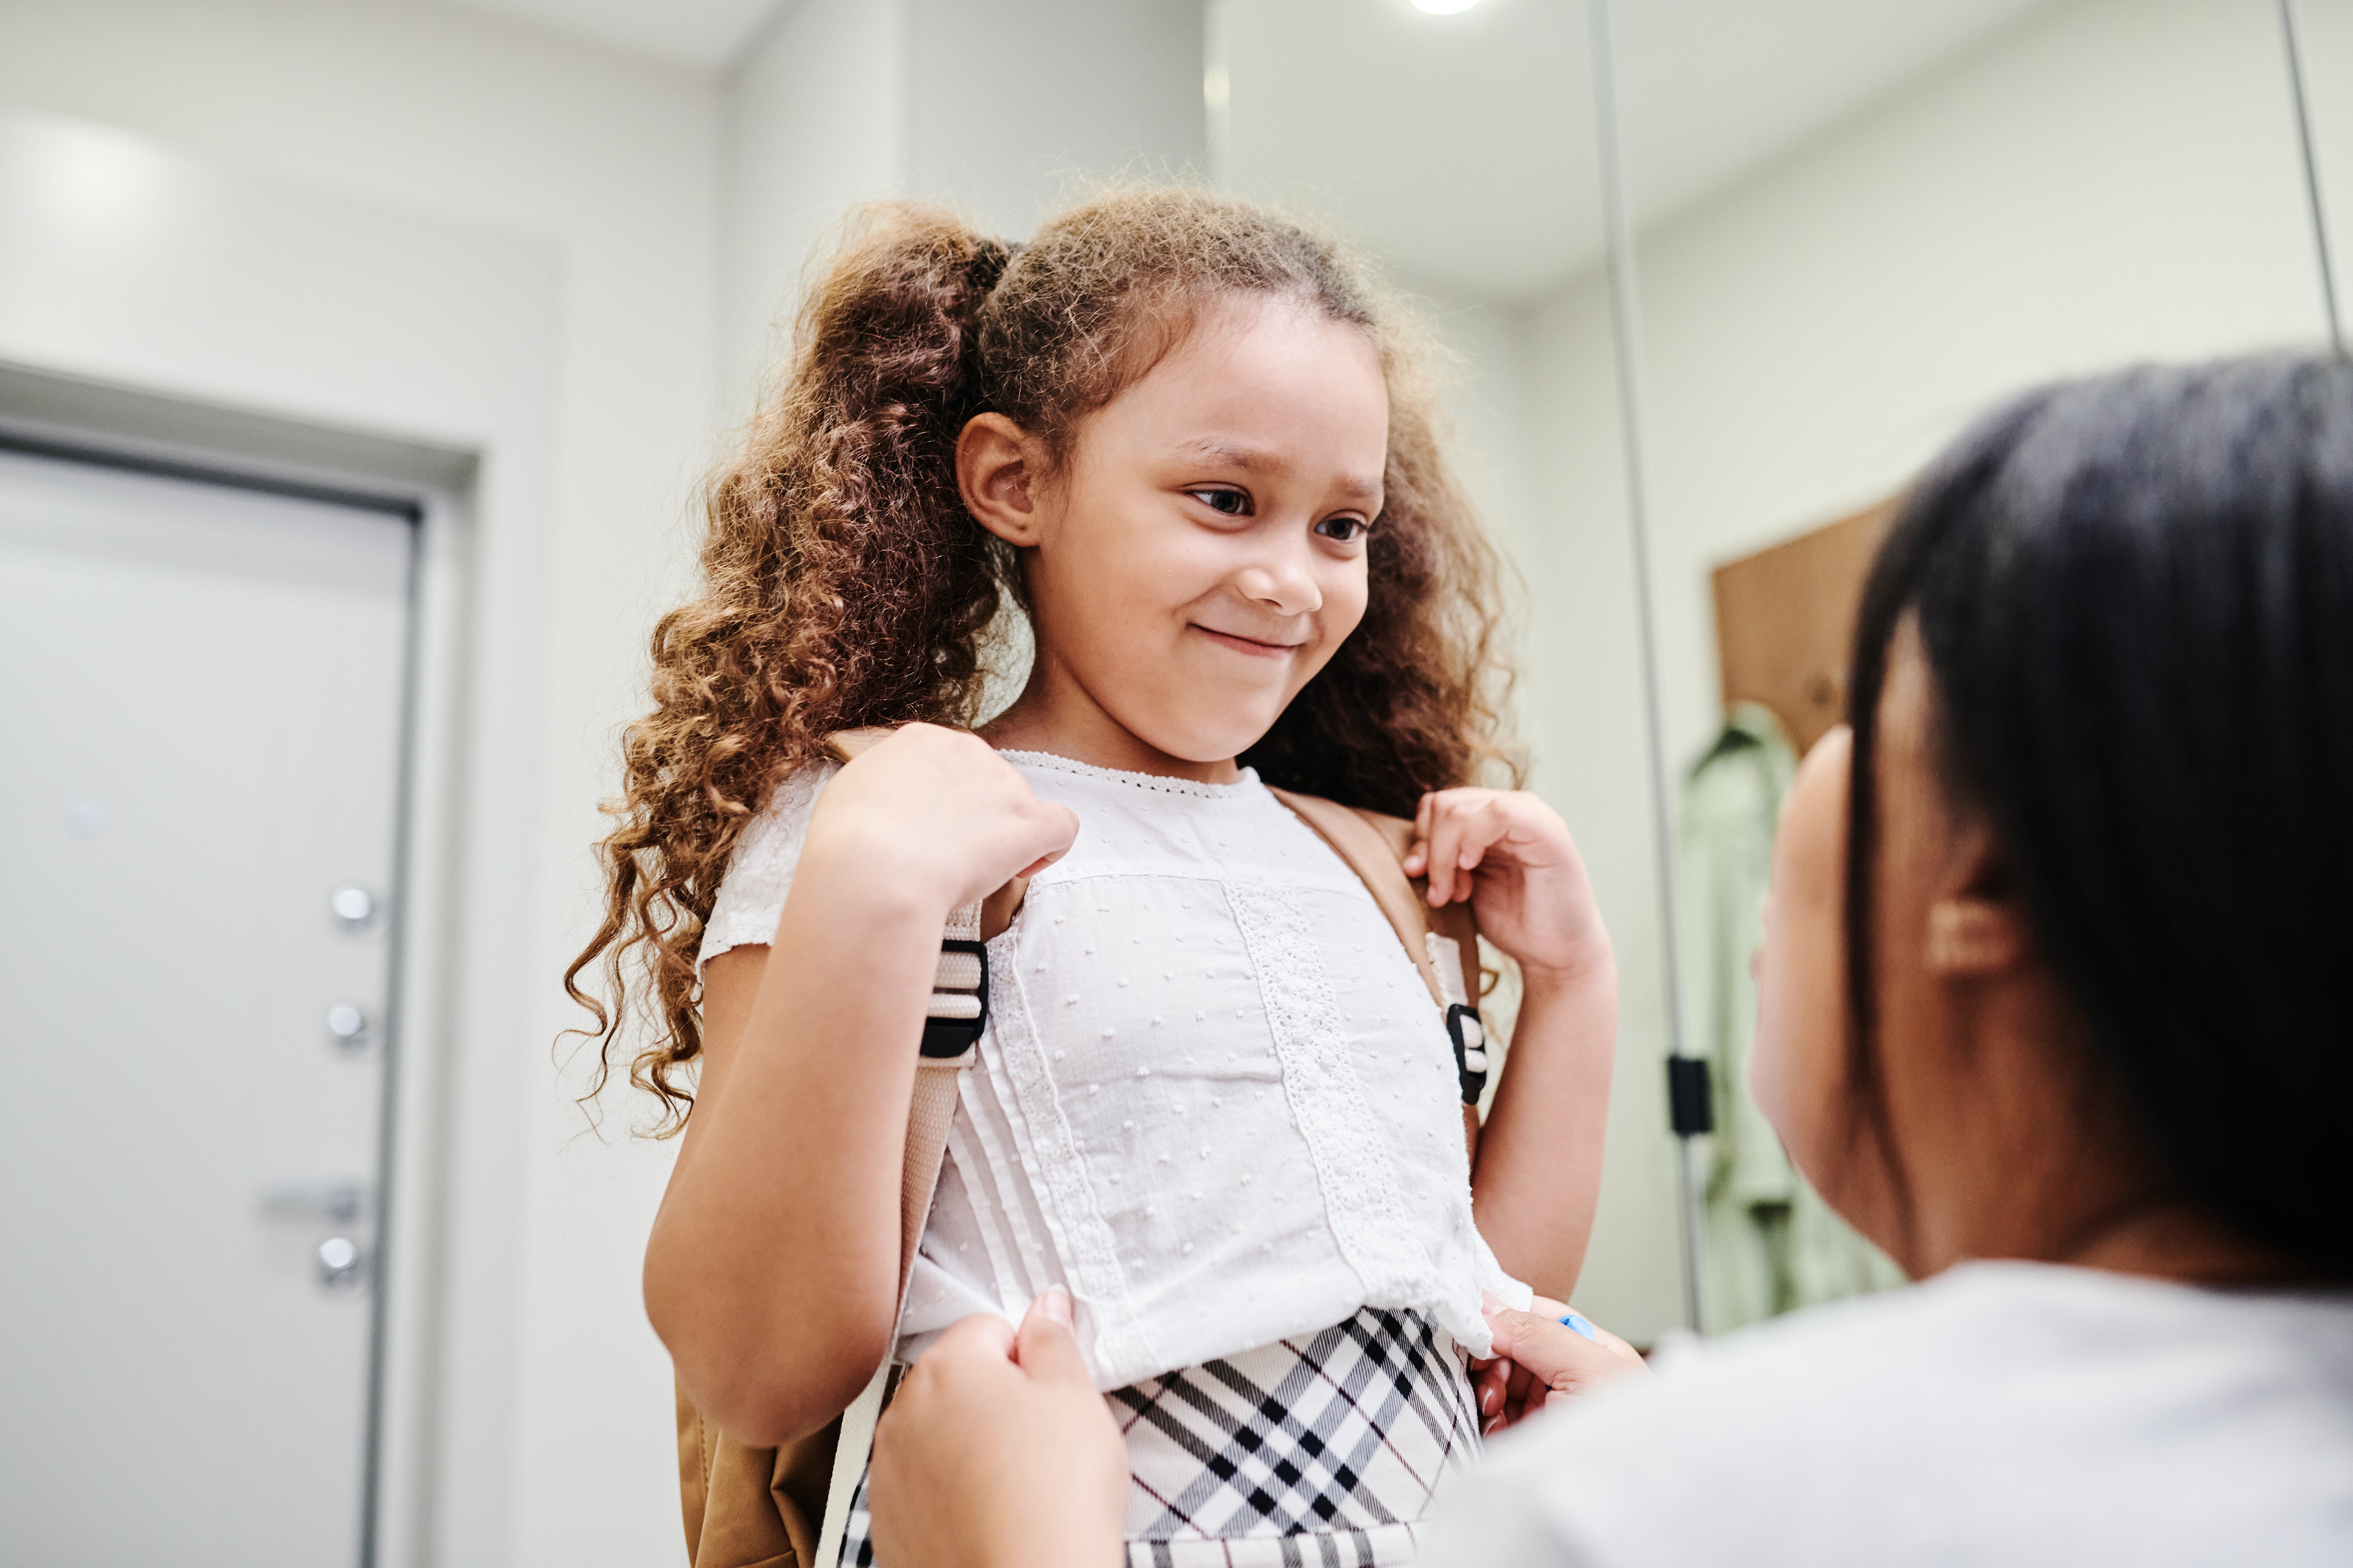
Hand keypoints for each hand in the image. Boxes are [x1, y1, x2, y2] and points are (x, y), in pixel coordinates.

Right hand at [805, 725, 1079, 914]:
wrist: (871, 872)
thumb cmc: (847, 845)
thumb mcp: (850, 794)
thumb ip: (884, 788)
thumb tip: (894, 801)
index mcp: (921, 740)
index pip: (950, 766)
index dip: (947, 802)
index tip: (932, 833)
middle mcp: (968, 750)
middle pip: (988, 785)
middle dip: (976, 821)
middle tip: (947, 860)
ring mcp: (1003, 782)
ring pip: (1020, 808)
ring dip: (1003, 839)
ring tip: (968, 874)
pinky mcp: (1029, 819)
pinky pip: (1062, 827)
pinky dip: (1049, 849)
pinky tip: (1025, 867)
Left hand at [869, 1289, 1127, 1567]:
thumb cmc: (1054, 1495)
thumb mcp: (1074, 1397)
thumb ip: (1054, 1341)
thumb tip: (1046, 1308)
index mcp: (947, 1368)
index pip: (987, 1329)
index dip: (1027, 1359)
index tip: (1049, 1393)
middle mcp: (902, 1413)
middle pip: (955, 1382)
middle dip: (994, 1401)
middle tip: (1040, 1442)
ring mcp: (888, 1473)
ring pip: (935, 1436)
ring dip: (968, 1448)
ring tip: (1016, 1485)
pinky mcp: (887, 1524)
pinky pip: (920, 1490)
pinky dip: (948, 1496)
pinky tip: (988, 1516)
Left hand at [1403, 789, 1608, 982]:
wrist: (1555, 954)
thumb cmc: (1513, 922)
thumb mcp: (1462, 886)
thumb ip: (1439, 863)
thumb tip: (1409, 859)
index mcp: (1488, 819)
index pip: (1436, 805)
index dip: (1421, 839)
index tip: (1421, 878)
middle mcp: (1510, 809)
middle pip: (1443, 804)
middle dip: (1431, 851)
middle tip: (1442, 893)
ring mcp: (1530, 815)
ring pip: (1459, 809)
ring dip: (1445, 856)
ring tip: (1458, 893)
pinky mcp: (1548, 831)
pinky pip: (1498, 812)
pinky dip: (1472, 838)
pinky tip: (1471, 867)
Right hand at [1468, 1293, 1647, 1433]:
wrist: (1629, 1504)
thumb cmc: (1627, 1436)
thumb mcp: (1588, 1370)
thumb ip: (1537, 1332)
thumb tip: (1488, 1305)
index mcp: (1592, 1349)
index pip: (1537, 1315)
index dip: (1503, 1316)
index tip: (1475, 1326)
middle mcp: (1570, 1376)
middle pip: (1512, 1348)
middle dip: (1493, 1361)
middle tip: (1490, 1383)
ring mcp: (1550, 1410)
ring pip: (1499, 1383)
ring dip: (1487, 1393)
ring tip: (1493, 1411)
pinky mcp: (1531, 1439)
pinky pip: (1496, 1417)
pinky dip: (1487, 1420)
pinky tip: (1494, 1429)